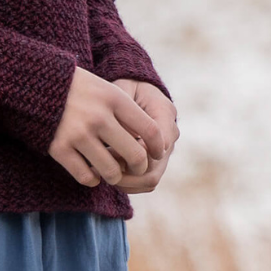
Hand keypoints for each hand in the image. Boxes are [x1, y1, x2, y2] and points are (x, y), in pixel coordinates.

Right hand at [48, 68, 166, 188]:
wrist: (36, 81)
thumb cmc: (78, 87)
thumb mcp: (105, 90)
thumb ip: (127, 114)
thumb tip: (151, 146)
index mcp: (113, 99)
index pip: (150, 131)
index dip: (156, 147)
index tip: (154, 153)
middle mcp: (98, 117)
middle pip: (135, 157)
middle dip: (138, 167)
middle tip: (133, 166)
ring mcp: (78, 133)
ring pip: (111, 172)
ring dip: (114, 175)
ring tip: (110, 168)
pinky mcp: (59, 147)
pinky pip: (86, 177)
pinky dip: (92, 179)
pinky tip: (90, 170)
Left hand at [91, 79, 179, 193]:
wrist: (131, 91)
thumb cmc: (122, 88)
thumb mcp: (121, 88)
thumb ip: (123, 107)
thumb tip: (125, 135)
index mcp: (164, 112)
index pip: (158, 143)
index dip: (135, 151)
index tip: (110, 145)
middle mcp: (169, 135)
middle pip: (153, 168)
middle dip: (126, 170)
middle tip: (101, 160)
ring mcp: (163, 152)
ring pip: (149, 180)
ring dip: (124, 179)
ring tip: (101, 167)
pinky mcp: (154, 162)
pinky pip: (144, 183)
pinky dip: (126, 183)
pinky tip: (105, 171)